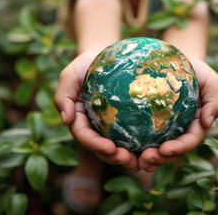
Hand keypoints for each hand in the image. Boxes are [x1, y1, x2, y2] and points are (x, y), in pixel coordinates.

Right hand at [54, 52, 138, 171]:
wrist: (107, 57)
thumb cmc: (86, 64)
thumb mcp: (70, 75)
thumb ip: (63, 95)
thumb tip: (65, 120)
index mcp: (79, 120)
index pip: (85, 136)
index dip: (96, 145)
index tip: (110, 148)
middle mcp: (93, 127)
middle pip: (101, 148)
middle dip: (113, 158)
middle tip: (129, 159)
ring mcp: (109, 127)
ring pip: (117, 148)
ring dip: (128, 158)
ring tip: (141, 161)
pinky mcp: (124, 122)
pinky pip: (132, 136)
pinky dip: (140, 146)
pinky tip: (154, 149)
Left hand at [138, 59, 217, 171]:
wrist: (173, 61)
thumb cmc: (196, 71)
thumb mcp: (210, 80)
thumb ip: (215, 100)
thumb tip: (208, 122)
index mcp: (196, 126)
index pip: (189, 141)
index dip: (179, 149)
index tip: (165, 149)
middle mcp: (179, 132)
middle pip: (170, 152)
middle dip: (159, 159)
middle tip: (145, 159)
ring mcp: (164, 130)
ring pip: (155, 151)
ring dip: (144, 159)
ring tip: (131, 159)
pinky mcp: (148, 125)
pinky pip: (140, 139)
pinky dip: (132, 148)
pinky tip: (120, 149)